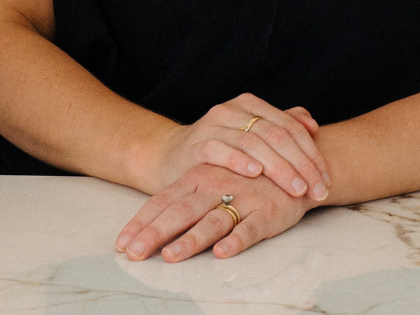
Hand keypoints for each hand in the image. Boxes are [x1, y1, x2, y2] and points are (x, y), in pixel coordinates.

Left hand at [117, 163, 303, 261]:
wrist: (299, 163)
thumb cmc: (250, 174)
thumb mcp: (215, 176)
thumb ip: (187, 194)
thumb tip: (152, 219)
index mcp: (200, 176)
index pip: (164, 200)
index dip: (142, 222)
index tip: (121, 244)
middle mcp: (217, 186)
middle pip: (181, 212)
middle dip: (155, 234)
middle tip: (134, 254)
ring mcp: (243, 199)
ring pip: (213, 222)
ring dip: (191, 240)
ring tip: (172, 256)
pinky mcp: (267, 212)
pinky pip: (250, 228)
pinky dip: (237, 241)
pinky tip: (222, 252)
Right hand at [139, 94, 329, 203]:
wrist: (170, 157)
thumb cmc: (218, 152)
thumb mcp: (249, 138)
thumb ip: (280, 127)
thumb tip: (311, 125)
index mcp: (251, 106)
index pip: (290, 127)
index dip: (311, 153)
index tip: (325, 179)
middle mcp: (234, 111)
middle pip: (277, 135)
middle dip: (301, 165)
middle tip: (317, 189)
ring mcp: (215, 125)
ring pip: (255, 143)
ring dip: (279, 167)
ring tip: (296, 187)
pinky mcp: (196, 144)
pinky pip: (222, 150)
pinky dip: (241, 161)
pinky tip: (256, 173)